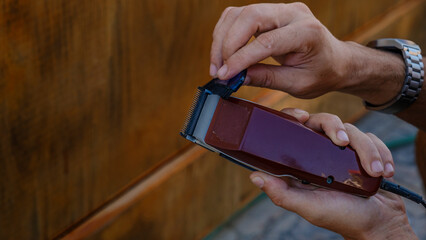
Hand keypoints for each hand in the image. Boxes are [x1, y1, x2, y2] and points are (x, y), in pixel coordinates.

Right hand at [210, 3, 405, 101]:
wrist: (335, 61)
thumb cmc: (322, 74)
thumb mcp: (298, 84)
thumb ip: (268, 79)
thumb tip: (237, 77)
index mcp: (307, 32)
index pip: (266, 41)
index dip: (240, 59)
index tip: (224, 76)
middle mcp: (293, 13)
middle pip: (249, 16)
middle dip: (227, 44)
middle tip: (218, 70)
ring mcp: (280, 9)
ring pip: (240, 13)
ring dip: (222, 38)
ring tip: (217, 65)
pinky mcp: (270, 13)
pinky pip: (240, 16)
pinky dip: (226, 33)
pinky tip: (223, 54)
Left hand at [249, 109, 416, 238]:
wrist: (379, 223)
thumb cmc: (341, 217)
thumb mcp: (308, 207)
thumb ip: (282, 194)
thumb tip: (255, 176)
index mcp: (304, 162)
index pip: (294, 129)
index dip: (294, 116)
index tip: (303, 117)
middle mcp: (322, 153)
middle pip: (325, 122)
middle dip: (337, 128)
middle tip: (343, 143)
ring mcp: (344, 151)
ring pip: (353, 131)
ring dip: (367, 151)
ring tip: (375, 173)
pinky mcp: (365, 152)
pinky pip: (373, 139)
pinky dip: (381, 154)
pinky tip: (384, 172)